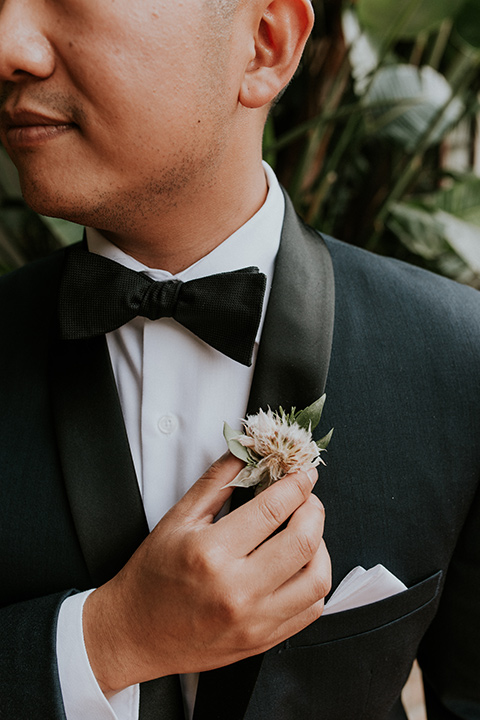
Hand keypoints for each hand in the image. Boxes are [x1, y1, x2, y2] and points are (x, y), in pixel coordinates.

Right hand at [83, 453, 330, 694]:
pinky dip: (315, 581)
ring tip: (306, 531)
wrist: (135, 633)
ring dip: (321, 545)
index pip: (273, 509)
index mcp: (211, 553)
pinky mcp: (263, 640)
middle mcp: (237, 590)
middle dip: (314, 508)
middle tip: (306, 498)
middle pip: (304, 541)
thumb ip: (218, 481)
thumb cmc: (153, 576)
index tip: (302, 474)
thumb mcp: (178, 519)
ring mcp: (254, 621)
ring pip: (317, 579)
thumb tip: (249, 452)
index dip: (297, 484)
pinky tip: (300, 565)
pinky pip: (311, 609)